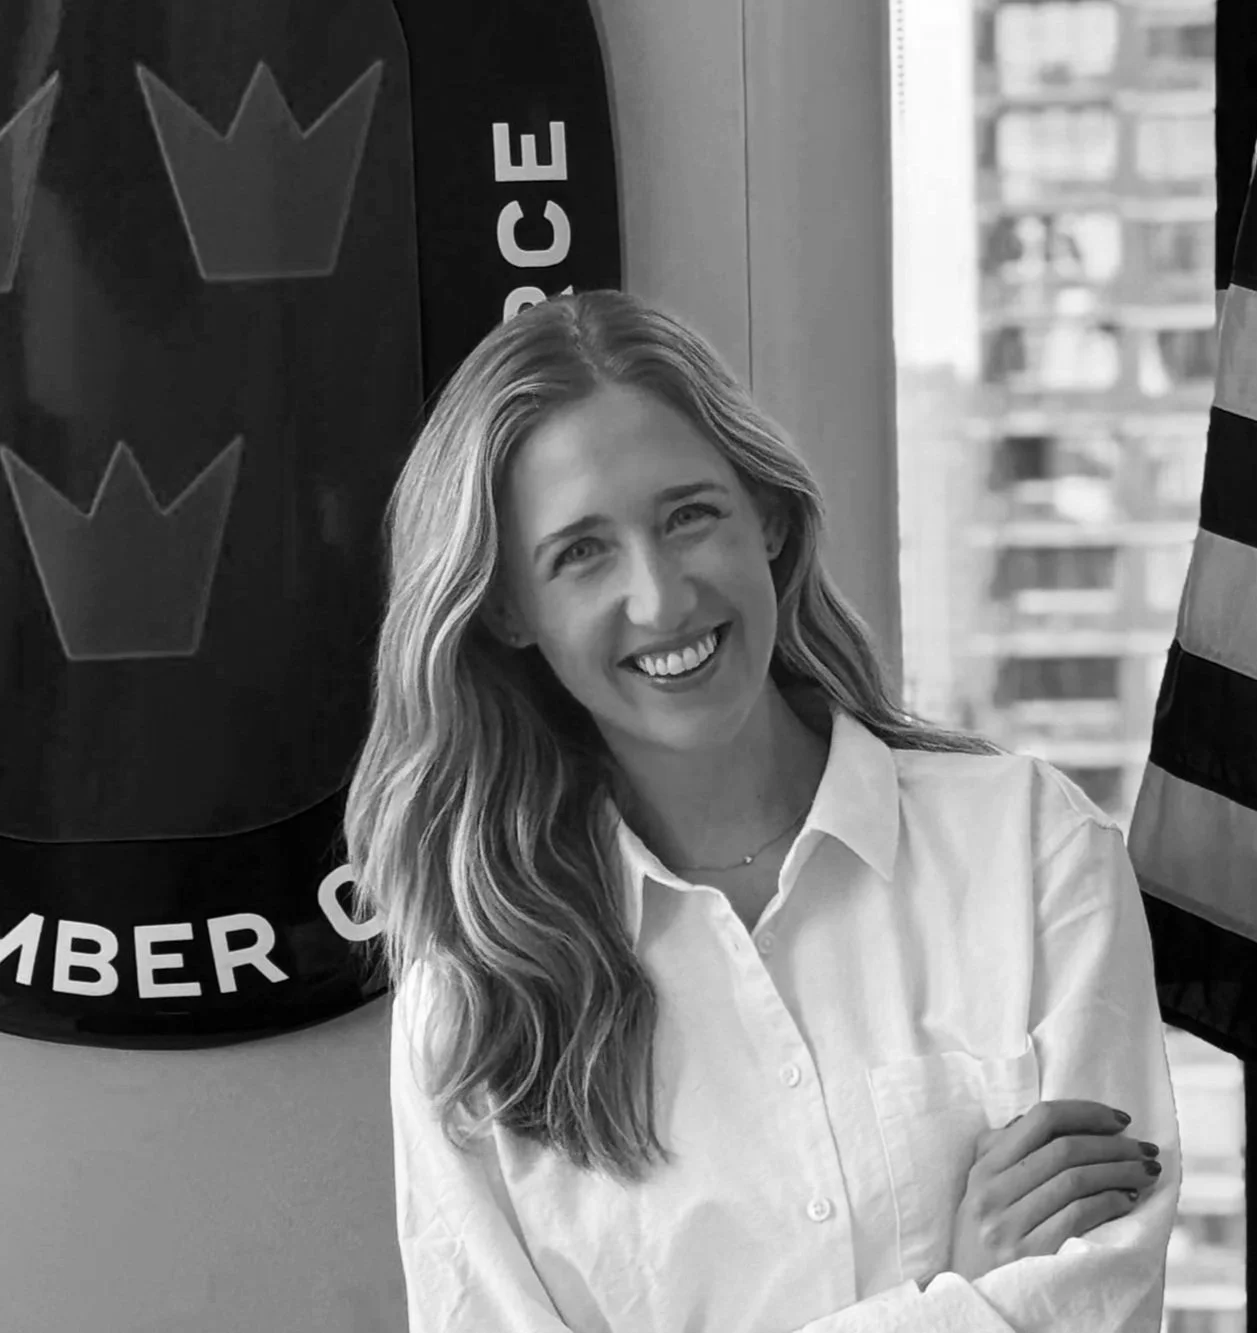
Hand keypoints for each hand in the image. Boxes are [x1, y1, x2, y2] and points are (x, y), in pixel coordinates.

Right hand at [946, 1099, 1161, 1282]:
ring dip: (1120, 1172)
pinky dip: (1110, 1202)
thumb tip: (1043, 1119)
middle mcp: (992, 1192)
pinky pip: (1078, 1216)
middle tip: (1145, 1149)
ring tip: (1146, 1173)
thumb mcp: (982, 1193)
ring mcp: (1009, 1225)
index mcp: (983, 1169)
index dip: (1085, 1113)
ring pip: (1075, 1180)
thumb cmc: (986, 1242)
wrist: (977, 1301)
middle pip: (1064, 1150)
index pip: (1039, 1120)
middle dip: (1113, 1145)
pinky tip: (1128, 1199)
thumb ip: (1003, 1153)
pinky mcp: (1030, 1254)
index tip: (1120, 1120)